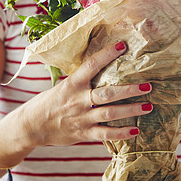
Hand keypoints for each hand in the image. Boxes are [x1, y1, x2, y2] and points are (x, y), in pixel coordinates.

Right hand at [21, 41, 153, 146]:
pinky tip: (136, 131)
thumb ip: (83, 79)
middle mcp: (78, 100)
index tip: (123, 46)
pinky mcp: (83, 134)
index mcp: (72, 84)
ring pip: (110, 114)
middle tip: (147, 85)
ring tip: (149, 106)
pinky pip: (105, 134)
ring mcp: (82, 118)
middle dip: (128, 90)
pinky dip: (121, 134)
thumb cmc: (50, 102)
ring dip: (131, 110)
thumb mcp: (64, 86)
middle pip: (107, 94)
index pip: (91, 66)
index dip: (107, 55)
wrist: (32, 126)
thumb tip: (104, 63)